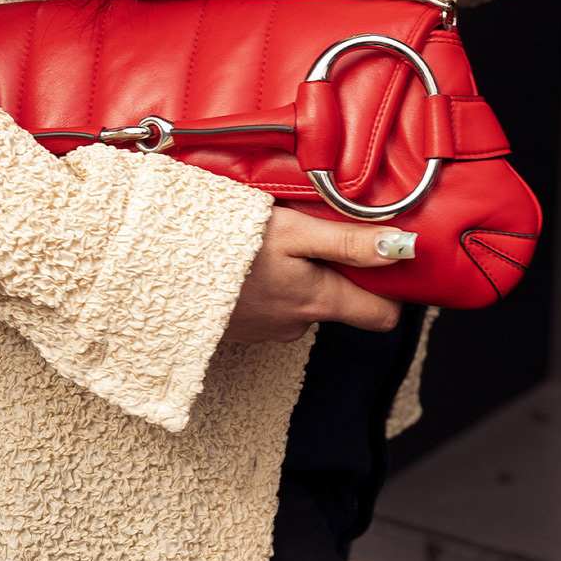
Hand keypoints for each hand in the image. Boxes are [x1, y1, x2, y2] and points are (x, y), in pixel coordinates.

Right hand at [224, 206, 406, 343]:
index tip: (385, 260)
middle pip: (340, 302)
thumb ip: (347, 242)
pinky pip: (272, 303)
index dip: (392, 291)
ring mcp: (268, 329)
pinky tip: (250, 258)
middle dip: (335, 270)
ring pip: (303, 300)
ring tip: (275, 240)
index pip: (382, 316)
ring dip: (297, 273)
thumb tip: (402, 248)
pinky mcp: (242, 326)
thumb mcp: (294, 232)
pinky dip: (269, 282)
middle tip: (316, 232)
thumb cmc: (228, 247)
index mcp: (319, 301)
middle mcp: (299, 323)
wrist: (158, 271)